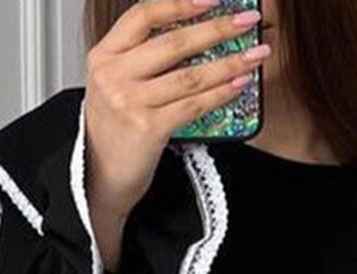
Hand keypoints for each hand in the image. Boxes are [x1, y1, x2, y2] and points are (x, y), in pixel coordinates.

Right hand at [85, 0, 269, 226]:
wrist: (100, 174)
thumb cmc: (114, 128)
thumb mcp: (115, 83)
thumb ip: (140, 57)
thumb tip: (192, 32)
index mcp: (104, 55)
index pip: (143, 15)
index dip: (179, 3)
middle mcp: (114, 76)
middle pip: (174, 43)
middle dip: (218, 29)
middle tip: (247, 20)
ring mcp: (130, 103)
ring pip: (190, 75)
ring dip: (229, 63)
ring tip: (255, 55)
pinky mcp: (148, 129)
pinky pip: (193, 106)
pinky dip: (220, 94)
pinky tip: (239, 85)